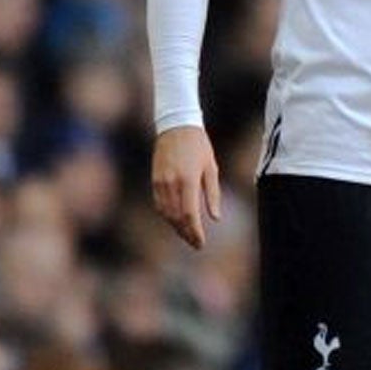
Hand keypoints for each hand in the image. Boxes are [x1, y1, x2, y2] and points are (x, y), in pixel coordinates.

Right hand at [152, 126, 222, 248]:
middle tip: (195, 244)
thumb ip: (212, 193)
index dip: (194, 232)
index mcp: (188, 180)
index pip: (189, 214)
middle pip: (176, 217)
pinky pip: (159, 204)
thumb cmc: (199, 146)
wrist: (176, 125)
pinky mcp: (155, 180)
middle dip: (185, 233)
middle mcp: (172, 183)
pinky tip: (175, 221)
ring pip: (166, 213)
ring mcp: (160, 182)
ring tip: (187, 235)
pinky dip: (167, 216)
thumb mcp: (211, 168)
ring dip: (176, 227)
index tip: (200, 243)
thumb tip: (215, 218)